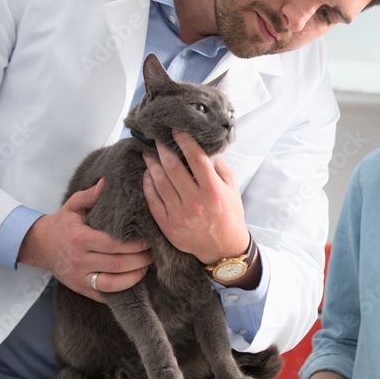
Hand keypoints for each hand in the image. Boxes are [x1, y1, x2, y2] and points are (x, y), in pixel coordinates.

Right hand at [19, 178, 151, 301]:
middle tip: (154, 253)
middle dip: (141, 260)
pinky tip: (134, 278)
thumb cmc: (62, 223)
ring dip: (135, 276)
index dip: (135, 244)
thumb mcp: (73, 206)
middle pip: (118, 264)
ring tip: (147, 266)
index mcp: (80, 238)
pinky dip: (123, 289)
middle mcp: (79, 260)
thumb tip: (108, 181)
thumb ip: (91, 195)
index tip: (149, 239)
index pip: (114, 244)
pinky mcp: (81, 289)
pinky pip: (105, 294)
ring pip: (114, 283)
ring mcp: (79, 277)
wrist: (39, 246)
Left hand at [143, 131, 249, 264]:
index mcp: (213, 190)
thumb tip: (204, 149)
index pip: (196, 158)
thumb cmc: (229, 215)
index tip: (176, 131)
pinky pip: (153, 201)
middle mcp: (196, 201)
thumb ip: (219, 168)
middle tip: (156, 139)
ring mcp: (180, 214)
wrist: (223, 248)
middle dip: (163, 149)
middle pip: (173, 168)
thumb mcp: (232, 189)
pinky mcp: (168, 225)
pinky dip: (148, 185)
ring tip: (148, 154)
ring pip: (160, 183)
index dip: (184, 141)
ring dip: (152, 165)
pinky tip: (147, 175)